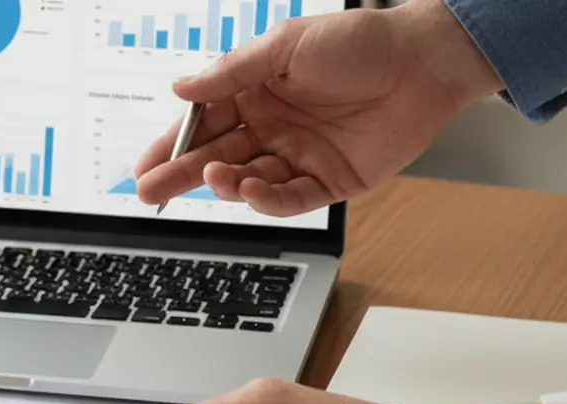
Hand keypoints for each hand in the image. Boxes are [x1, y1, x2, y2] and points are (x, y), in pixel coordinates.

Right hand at [133, 0, 502, 216]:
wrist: (422, 61)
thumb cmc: (357, 42)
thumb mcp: (283, 46)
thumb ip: (230, 73)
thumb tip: (180, 88)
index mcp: (255, 94)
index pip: (203, 124)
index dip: (172, 145)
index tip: (144, 165)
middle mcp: (272, 128)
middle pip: (216, 158)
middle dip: (181, 175)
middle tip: (151, 190)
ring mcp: (299, 156)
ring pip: (248, 181)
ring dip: (226, 184)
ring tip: (216, 176)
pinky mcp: (329, 181)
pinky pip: (289, 198)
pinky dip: (266, 199)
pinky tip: (250, 188)